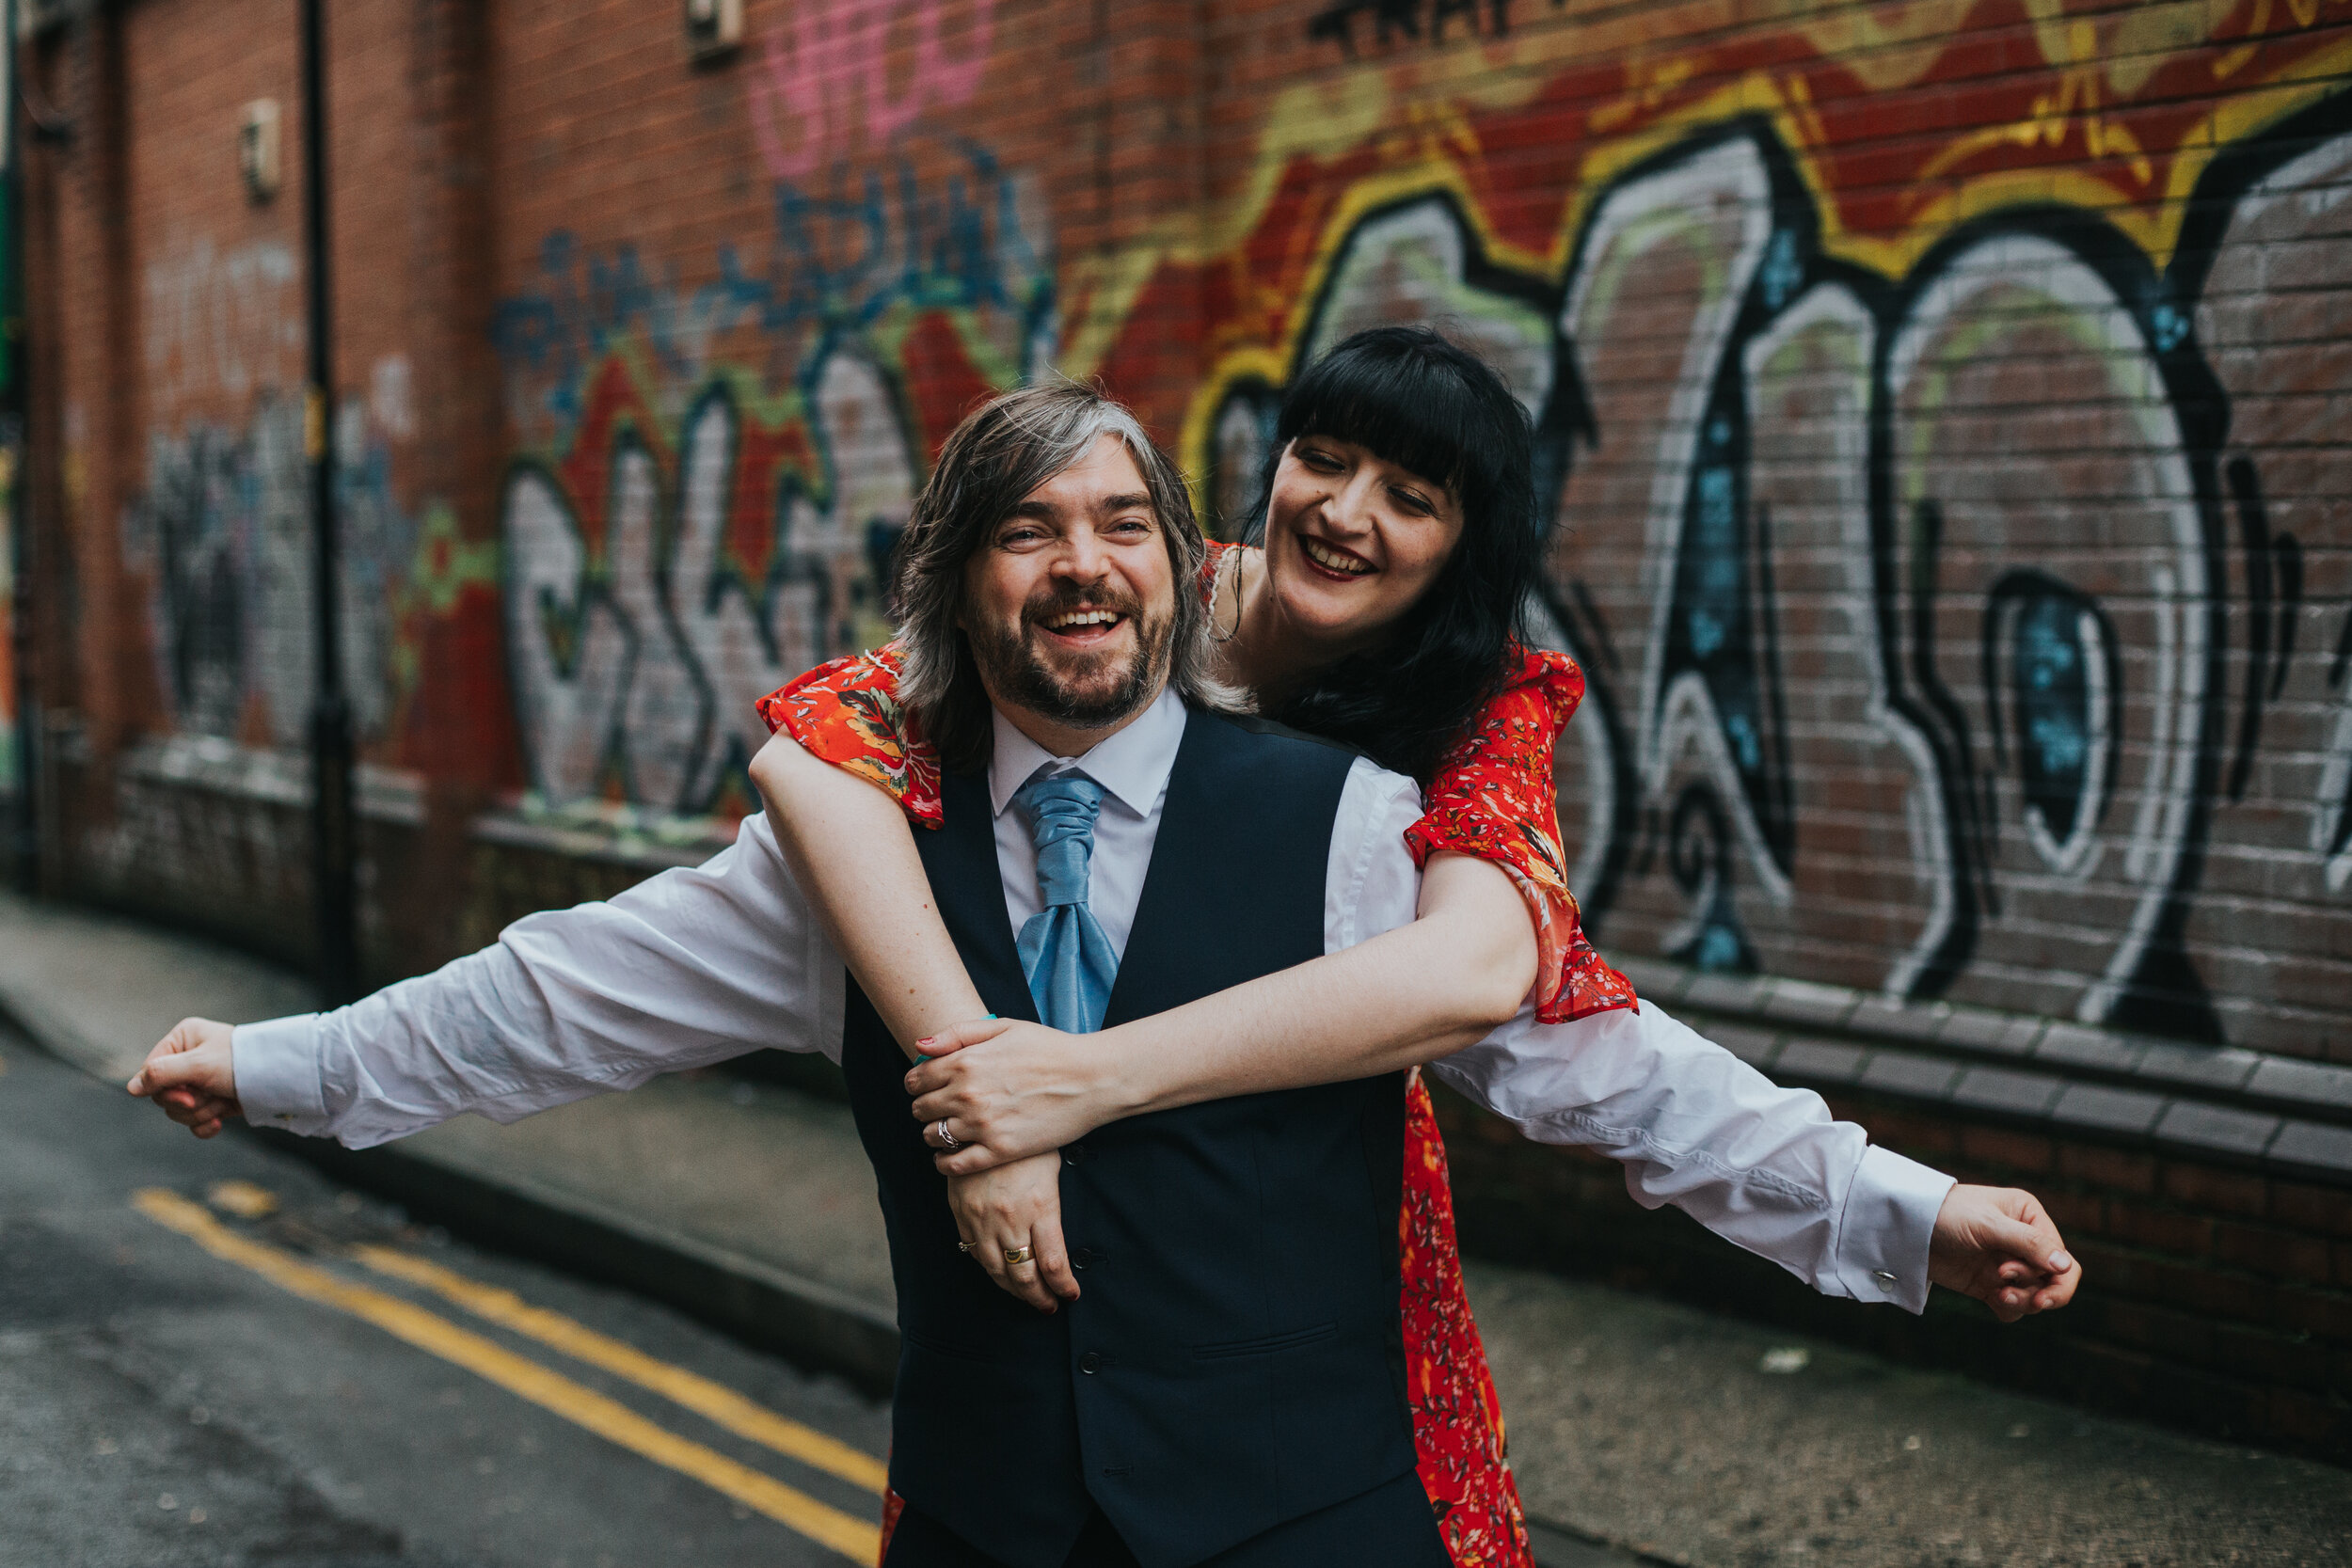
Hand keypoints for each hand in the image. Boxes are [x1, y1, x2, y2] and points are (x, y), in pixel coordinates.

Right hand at [127, 1018, 242, 1138]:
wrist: (281, 1079)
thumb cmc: (240, 1063)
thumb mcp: (198, 1065)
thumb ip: (161, 1074)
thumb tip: (131, 1088)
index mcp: (183, 1039)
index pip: (151, 1072)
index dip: (164, 1091)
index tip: (187, 1096)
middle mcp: (189, 1058)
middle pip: (164, 1095)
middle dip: (187, 1103)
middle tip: (207, 1097)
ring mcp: (202, 1081)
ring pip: (179, 1111)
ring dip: (201, 1111)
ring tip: (223, 1101)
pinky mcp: (215, 1100)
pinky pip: (195, 1121)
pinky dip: (206, 1124)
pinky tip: (221, 1121)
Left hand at [910, 1017, 1121, 1173]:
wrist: (1092, 1079)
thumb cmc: (1051, 1049)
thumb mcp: (1005, 1027)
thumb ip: (958, 1033)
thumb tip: (919, 1046)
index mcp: (966, 1061)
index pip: (916, 1079)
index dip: (916, 1084)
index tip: (925, 1087)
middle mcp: (968, 1094)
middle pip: (920, 1109)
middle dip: (924, 1108)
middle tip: (938, 1109)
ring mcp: (983, 1125)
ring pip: (932, 1137)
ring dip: (934, 1134)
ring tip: (948, 1130)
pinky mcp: (1000, 1151)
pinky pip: (954, 1165)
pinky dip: (944, 1163)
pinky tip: (950, 1157)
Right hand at [945, 1152, 1078, 1312]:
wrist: (983, 1115)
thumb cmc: (1027, 1140)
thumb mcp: (1053, 1169)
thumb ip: (1053, 1208)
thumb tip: (1059, 1242)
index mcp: (1040, 1207)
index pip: (1053, 1264)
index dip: (1063, 1287)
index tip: (1070, 1295)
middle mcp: (1010, 1219)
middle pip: (1024, 1276)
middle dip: (1039, 1297)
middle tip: (1048, 1305)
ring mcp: (982, 1218)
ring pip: (997, 1270)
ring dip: (1013, 1289)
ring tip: (1027, 1296)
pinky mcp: (962, 1212)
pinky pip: (974, 1251)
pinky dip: (989, 1268)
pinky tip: (1000, 1272)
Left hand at [1928, 1184, 2079, 1321]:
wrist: (1905, 1229)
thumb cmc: (1946, 1215)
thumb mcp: (1987, 1225)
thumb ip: (2028, 1243)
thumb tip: (2066, 1266)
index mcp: (2029, 1217)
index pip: (2061, 1256)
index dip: (2051, 1275)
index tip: (2012, 1274)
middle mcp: (2023, 1241)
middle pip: (2055, 1280)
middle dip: (2040, 1292)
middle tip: (2019, 1297)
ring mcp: (2008, 1264)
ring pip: (2036, 1295)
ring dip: (2023, 1301)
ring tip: (1998, 1295)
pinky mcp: (1990, 1284)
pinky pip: (2014, 1306)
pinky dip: (2010, 1308)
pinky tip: (1993, 1299)